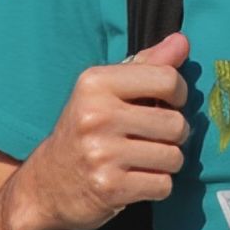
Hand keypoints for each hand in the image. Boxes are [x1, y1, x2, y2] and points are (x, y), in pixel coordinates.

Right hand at [5, 32, 191, 229]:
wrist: (46, 183)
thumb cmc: (85, 129)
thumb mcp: (105, 90)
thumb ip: (146, 64)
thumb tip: (182, 41)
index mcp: (95, 83)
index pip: (168, 80)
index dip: (179, 95)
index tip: (167, 104)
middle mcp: (96, 116)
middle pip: (176, 124)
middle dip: (174, 135)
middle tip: (153, 138)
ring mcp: (102, 154)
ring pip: (174, 157)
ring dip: (167, 162)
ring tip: (143, 159)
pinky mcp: (109, 188)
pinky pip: (163, 185)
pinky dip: (157, 186)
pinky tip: (136, 179)